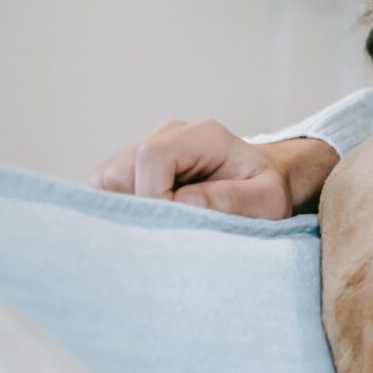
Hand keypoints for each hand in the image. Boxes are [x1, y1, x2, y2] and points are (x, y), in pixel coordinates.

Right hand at [88, 120, 337, 218]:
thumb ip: (233, 200)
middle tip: (162, 237)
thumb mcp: (268, 199)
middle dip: (134, 209)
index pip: (153, 155)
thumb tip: (184, 204)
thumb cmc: (267, 192)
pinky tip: (143, 229)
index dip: (152, 194)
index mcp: (203, 135)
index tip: (171, 226)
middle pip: (121, 169)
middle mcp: (168, 136)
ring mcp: (146, 151)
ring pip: (105, 182)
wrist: (263, 184)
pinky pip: (104, 192)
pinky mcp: (132, 172)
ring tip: (157, 233)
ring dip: (123, 213)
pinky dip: (116, 214)